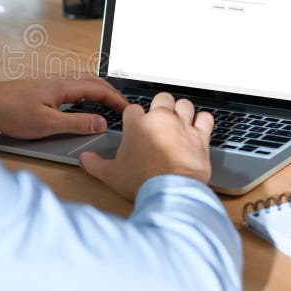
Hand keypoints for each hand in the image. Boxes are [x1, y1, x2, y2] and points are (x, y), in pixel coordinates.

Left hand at [0, 74, 127, 138]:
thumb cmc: (11, 112)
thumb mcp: (47, 124)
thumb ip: (76, 124)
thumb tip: (100, 123)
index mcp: (63, 86)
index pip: (99, 89)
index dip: (117, 100)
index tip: (129, 110)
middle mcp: (59, 80)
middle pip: (93, 82)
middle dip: (111, 93)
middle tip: (123, 107)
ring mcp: (50, 82)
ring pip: (82, 82)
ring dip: (98, 91)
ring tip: (108, 103)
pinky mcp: (42, 88)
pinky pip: (72, 85)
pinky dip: (85, 92)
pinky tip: (82, 102)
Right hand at [79, 93, 212, 200]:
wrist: (170, 193)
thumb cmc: (142, 182)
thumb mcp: (111, 174)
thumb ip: (95, 164)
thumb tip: (85, 159)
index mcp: (137, 125)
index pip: (134, 109)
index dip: (134, 117)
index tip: (136, 125)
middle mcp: (160, 120)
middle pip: (161, 98)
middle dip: (160, 106)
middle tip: (158, 119)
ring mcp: (182, 126)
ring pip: (184, 104)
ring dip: (181, 110)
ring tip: (179, 120)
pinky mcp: (200, 137)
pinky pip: (205, 118)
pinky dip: (203, 121)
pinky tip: (199, 126)